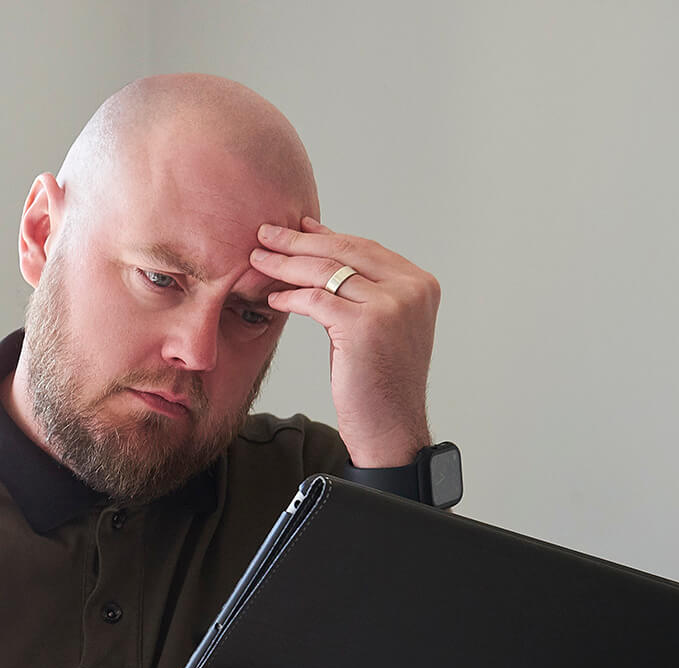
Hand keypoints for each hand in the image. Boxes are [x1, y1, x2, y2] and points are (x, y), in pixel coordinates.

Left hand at [252, 217, 439, 466]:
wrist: (391, 429)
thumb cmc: (381, 385)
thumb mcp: (380, 328)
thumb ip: (366, 293)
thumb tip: (329, 261)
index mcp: (420, 285)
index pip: (365, 248)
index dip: (327, 235)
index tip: (299, 227)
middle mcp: (411, 290)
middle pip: (345, 252)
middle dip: (299, 241)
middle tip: (266, 233)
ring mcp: (391, 306)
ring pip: (327, 271)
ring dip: (286, 263)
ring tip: (258, 259)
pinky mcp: (365, 325)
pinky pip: (315, 300)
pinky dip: (290, 297)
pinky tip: (273, 298)